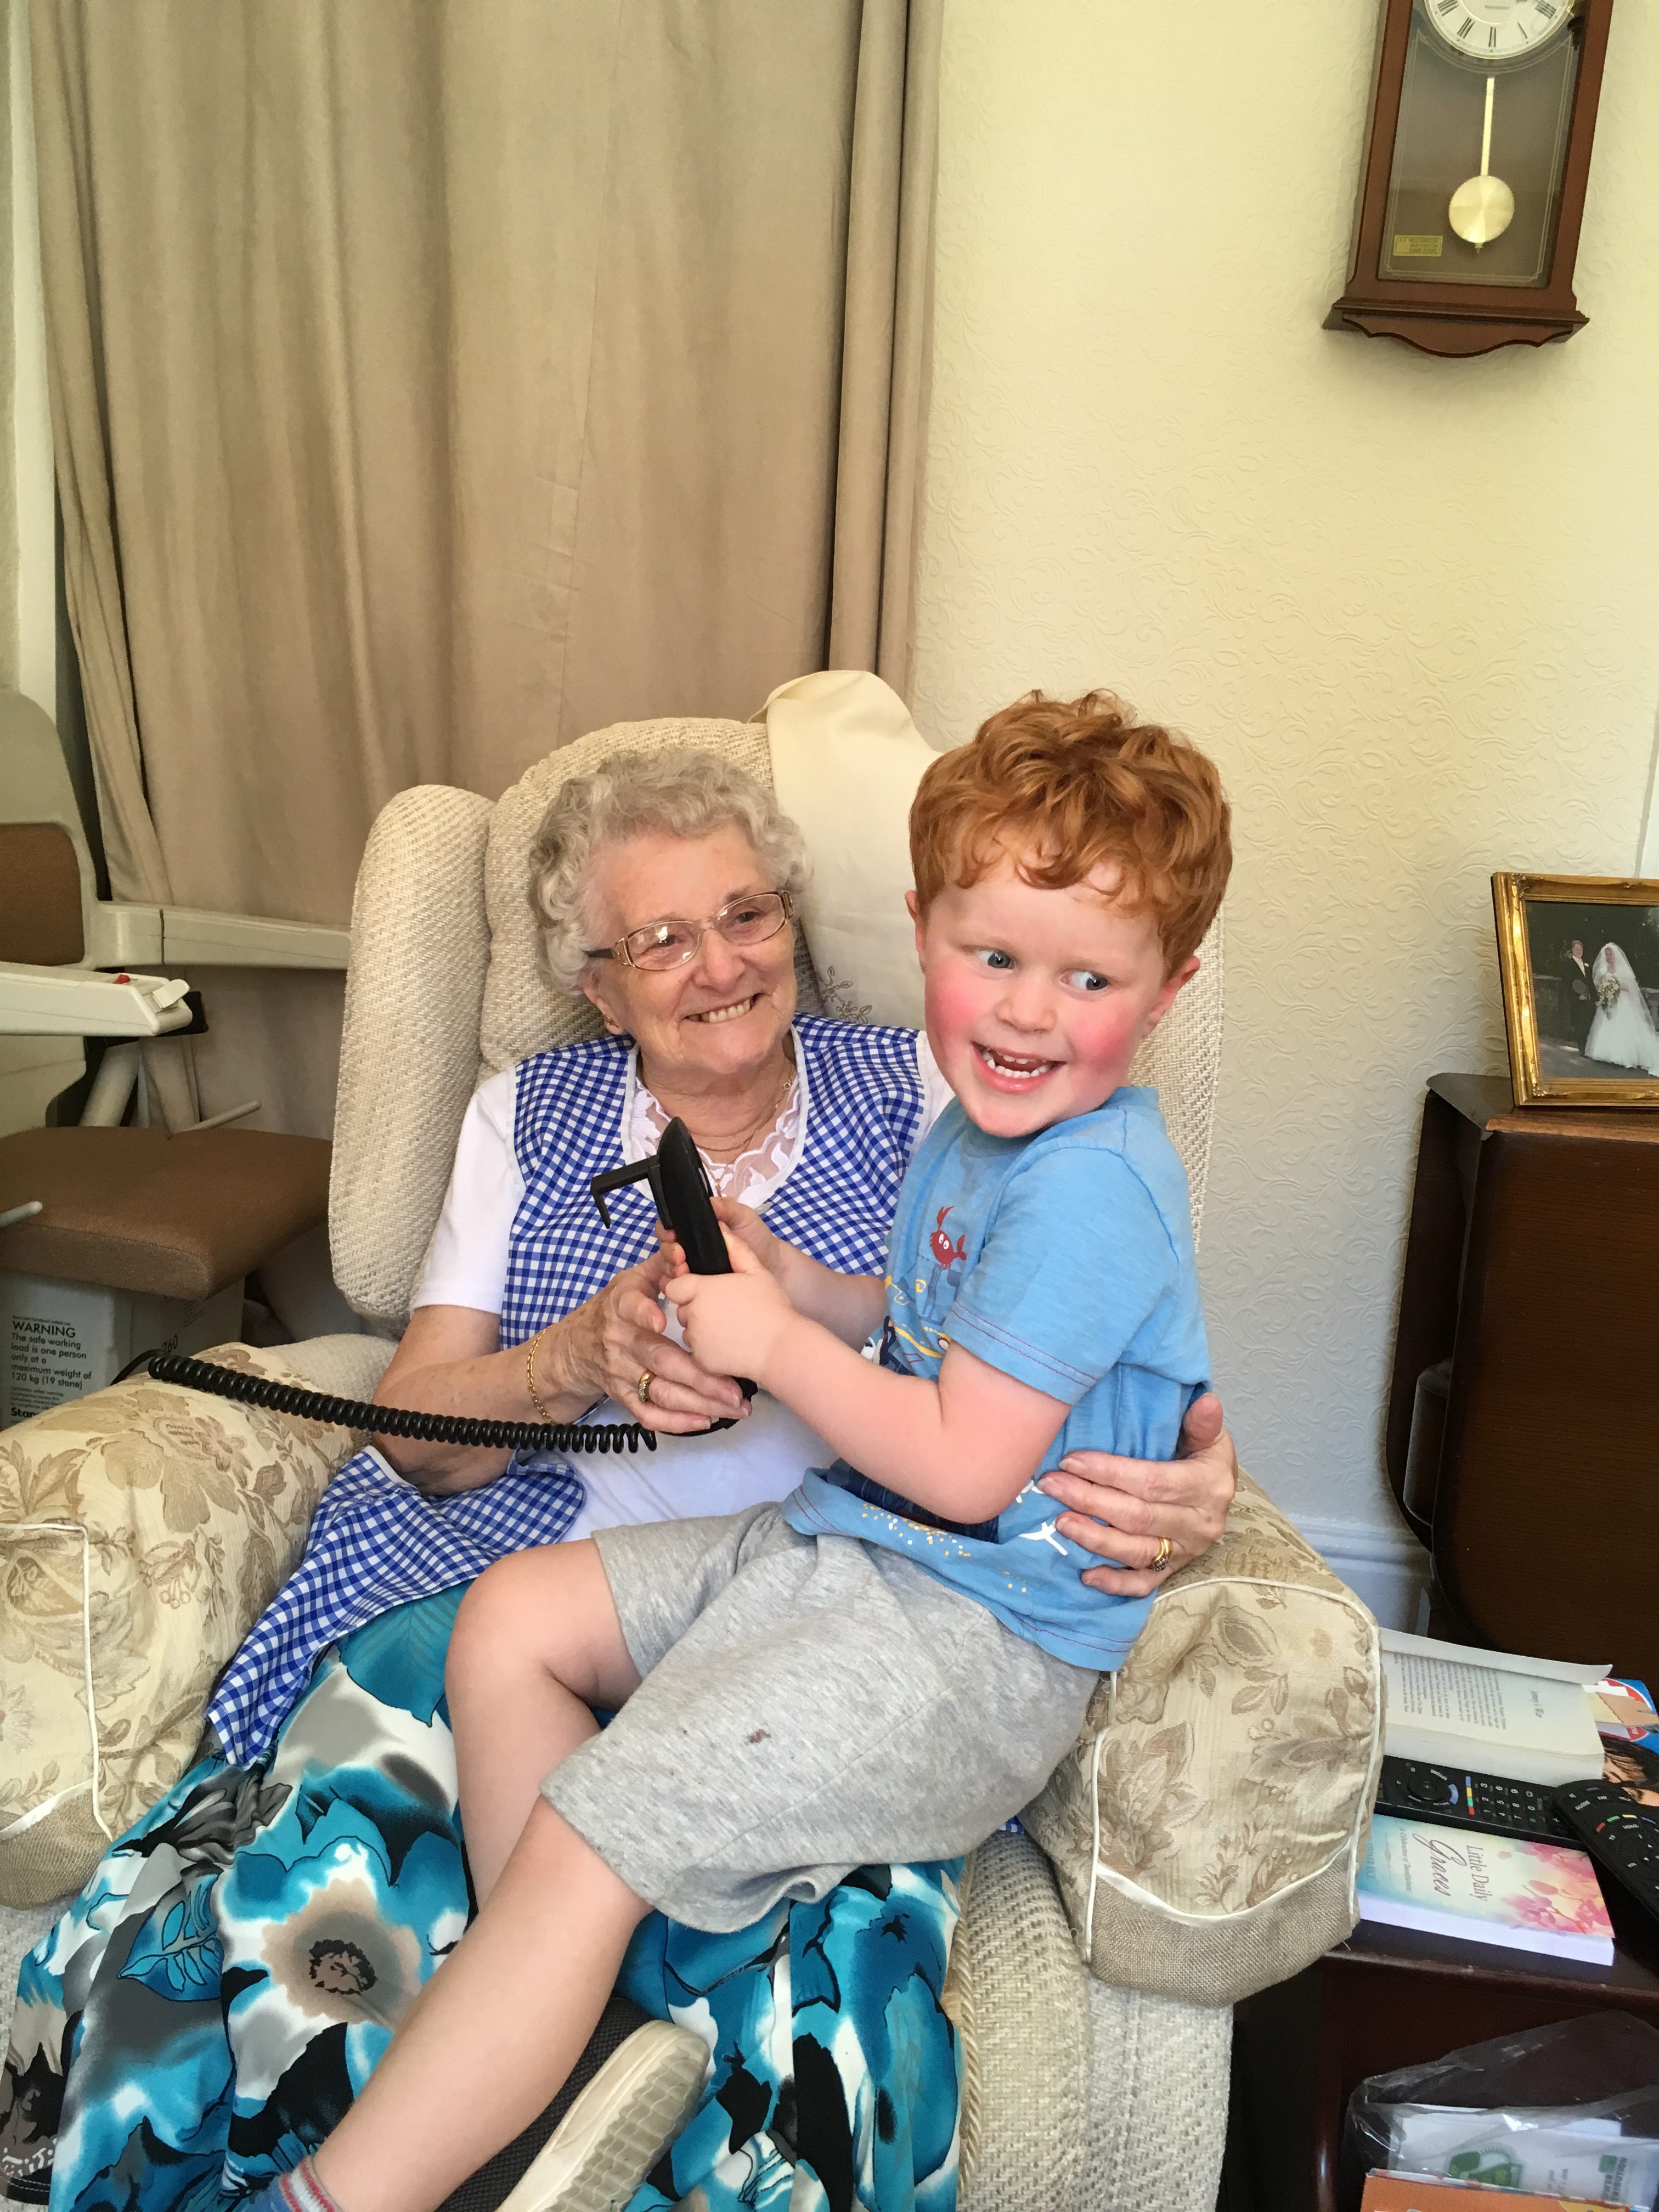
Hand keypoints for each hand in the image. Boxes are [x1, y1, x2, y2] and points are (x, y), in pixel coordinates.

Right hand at [547, 1250, 747, 1432]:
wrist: (576, 1348)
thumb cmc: (616, 1309)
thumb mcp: (633, 1280)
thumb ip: (662, 1264)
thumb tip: (682, 1241)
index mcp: (621, 1306)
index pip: (630, 1307)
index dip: (644, 1312)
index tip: (662, 1319)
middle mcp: (619, 1342)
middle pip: (659, 1360)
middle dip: (699, 1376)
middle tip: (735, 1388)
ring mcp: (620, 1373)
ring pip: (660, 1391)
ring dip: (698, 1403)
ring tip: (733, 1406)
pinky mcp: (622, 1396)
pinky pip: (648, 1414)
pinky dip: (676, 1421)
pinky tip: (705, 1421)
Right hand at [657, 1195, 782, 1277]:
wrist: (771, 1263)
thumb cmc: (756, 1236)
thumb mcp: (744, 1217)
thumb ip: (728, 1208)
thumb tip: (710, 1202)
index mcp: (695, 1227)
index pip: (670, 1226)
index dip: (667, 1230)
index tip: (673, 1235)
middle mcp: (689, 1247)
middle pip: (665, 1248)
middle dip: (668, 1252)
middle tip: (679, 1255)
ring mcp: (692, 1268)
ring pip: (668, 1269)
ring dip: (671, 1269)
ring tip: (683, 1270)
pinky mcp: (697, 1286)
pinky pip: (678, 1288)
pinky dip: (676, 1287)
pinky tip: (683, 1286)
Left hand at [664, 1234, 796, 1385]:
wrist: (782, 1348)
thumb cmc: (771, 1307)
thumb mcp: (756, 1271)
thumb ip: (735, 1248)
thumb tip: (719, 1229)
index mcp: (702, 1290)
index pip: (674, 1286)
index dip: (688, 1287)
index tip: (707, 1291)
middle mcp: (693, 1315)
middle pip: (682, 1308)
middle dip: (696, 1307)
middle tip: (725, 1309)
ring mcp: (696, 1340)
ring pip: (689, 1330)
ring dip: (701, 1328)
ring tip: (730, 1327)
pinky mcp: (701, 1360)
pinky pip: (697, 1351)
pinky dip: (708, 1348)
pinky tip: (730, 1343)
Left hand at [1036, 1390, 1236, 1596]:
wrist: (1222, 1492)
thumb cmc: (1205, 1457)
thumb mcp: (1209, 1436)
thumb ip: (1202, 1423)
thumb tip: (1206, 1401)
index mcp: (1208, 1486)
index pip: (1152, 1482)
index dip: (1109, 1473)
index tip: (1071, 1460)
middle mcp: (1200, 1524)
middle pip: (1137, 1516)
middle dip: (1090, 1501)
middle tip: (1052, 1485)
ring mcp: (1186, 1552)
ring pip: (1136, 1551)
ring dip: (1095, 1539)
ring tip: (1061, 1522)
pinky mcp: (1174, 1570)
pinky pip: (1143, 1584)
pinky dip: (1115, 1584)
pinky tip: (1086, 1575)